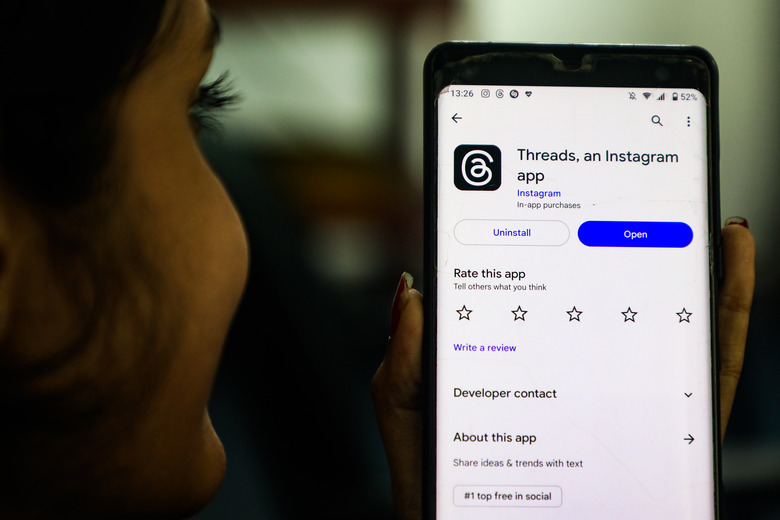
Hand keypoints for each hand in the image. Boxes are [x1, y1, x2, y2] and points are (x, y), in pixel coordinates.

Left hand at [372, 219, 754, 519]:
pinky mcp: (667, 431)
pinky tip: (732, 258)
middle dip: (633, 240)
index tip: (561, 192)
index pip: (542, 290)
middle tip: (645, 189)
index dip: (553, 240)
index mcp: (522, 359)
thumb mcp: (413, 414)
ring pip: (669, 321)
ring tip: (705, 212)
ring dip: (695, 262)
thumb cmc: (448, 485)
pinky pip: (709, 366)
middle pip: (610, 299)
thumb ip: (407, 357)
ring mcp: (622, 396)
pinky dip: (731, 309)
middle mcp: (576, 372)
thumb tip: (415, 291)